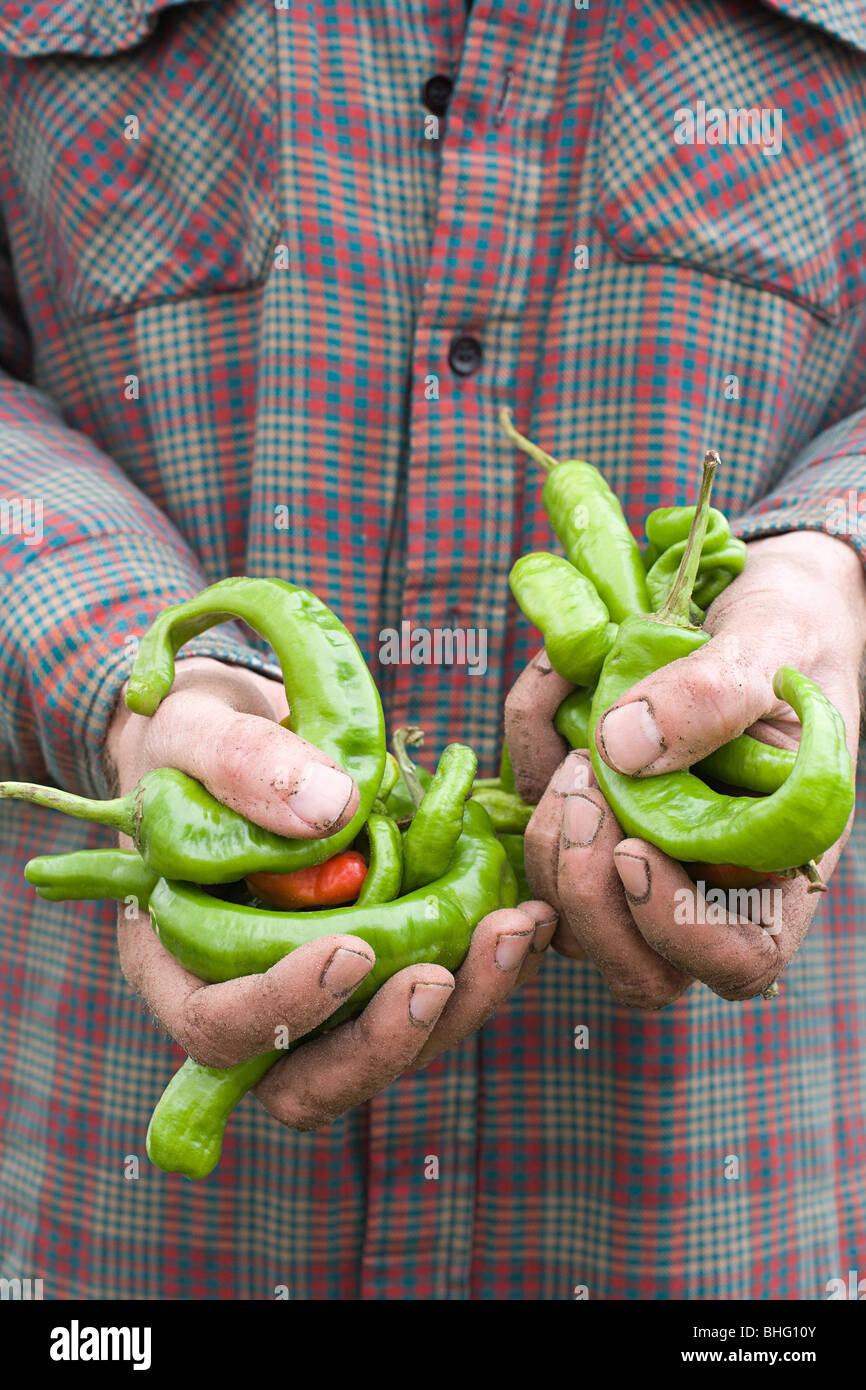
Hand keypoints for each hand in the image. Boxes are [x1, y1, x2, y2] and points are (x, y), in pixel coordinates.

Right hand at [107, 657, 556, 1125]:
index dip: (284, 1006)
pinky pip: (437, 996)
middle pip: (310, 1079)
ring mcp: (321, 996)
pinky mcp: (381, 969)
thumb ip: (240, 764)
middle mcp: (248, 1002)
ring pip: (390, 1047)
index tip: (348, 950)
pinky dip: (489, 965)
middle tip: (438, 980)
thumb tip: (328, 811)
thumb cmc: (190, 739)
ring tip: (512, 930)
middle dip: (384, 1042)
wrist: (237, 739)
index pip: (219, 1027)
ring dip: (460, 1005)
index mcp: (176, 966)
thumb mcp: (192, 729)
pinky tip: (531, 916)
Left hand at [508, 533, 865, 1006]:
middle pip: (632, 964)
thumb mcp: (774, 643)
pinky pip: (530, 818)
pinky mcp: (585, 811)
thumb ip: (715, 693)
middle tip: (586, 780)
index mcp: (777, 867)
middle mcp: (706, 882)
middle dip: (585, 890)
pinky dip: (526, 750)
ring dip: (550, 831)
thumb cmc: (794, 631)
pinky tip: (556, 678)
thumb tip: (623, 749)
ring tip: (580, 736)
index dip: (676, 930)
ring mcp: (637, 854)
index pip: (737, 961)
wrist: (761, 598)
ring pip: (565, 911)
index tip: (635, 849)